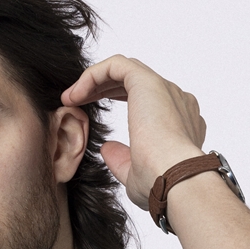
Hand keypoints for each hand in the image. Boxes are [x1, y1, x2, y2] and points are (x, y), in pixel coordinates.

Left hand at [62, 55, 206, 209]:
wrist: (177, 180)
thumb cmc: (161, 183)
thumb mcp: (134, 174)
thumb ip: (121, 159)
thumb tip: (107, 148)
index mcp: (178, 120)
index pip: (147, 99)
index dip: (118, 99)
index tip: (94, 113)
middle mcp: (175, 101)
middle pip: (135, 81)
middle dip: (104, 88)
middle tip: (77, 101)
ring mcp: (164, 89)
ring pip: (125, 70)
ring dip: (95, 81)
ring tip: (71, 98)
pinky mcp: (147, 82)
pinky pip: (116, 65)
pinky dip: (93, 75)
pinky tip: (76, 94)